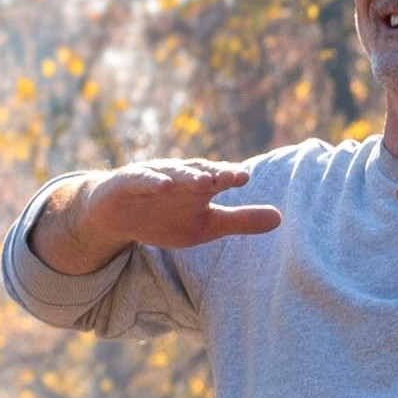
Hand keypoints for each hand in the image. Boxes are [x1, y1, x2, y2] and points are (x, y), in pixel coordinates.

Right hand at [38, 161, 279, 271]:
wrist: (117, 217)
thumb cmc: (165, 217)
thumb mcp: (206, 225)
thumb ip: (241, 220)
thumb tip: (281, 218)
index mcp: (199, 185)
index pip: (218, 178)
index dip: (230, 176)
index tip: (245, 177)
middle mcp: (179, 176)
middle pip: (198, 172)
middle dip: (214, 173)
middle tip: (231, 175)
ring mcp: (154, 176)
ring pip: (173, 174)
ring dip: (188, 175)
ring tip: (204, 180)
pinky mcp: (129, 182)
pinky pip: (142, 180)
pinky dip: (153, 181)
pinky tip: (164, 186)